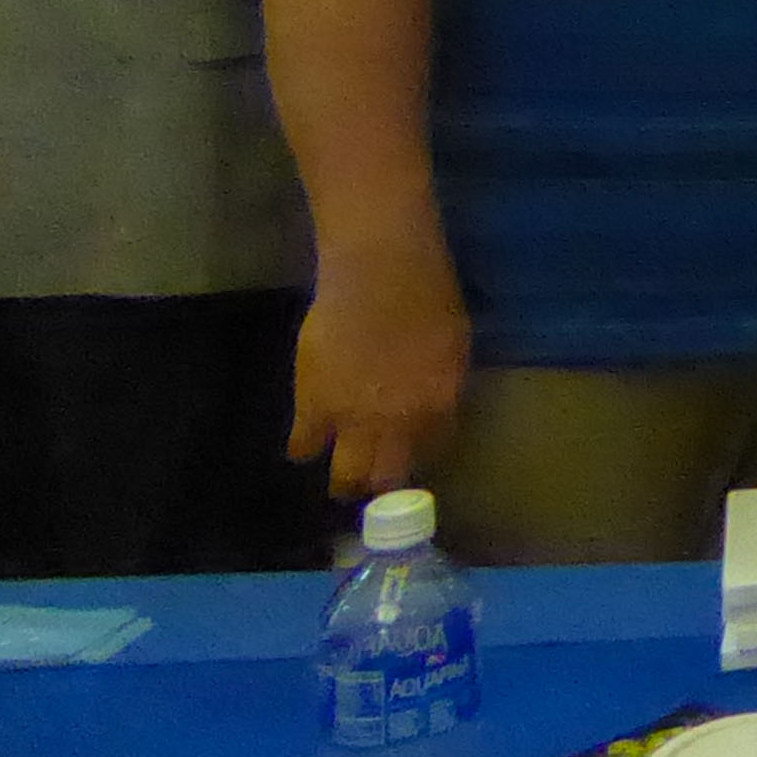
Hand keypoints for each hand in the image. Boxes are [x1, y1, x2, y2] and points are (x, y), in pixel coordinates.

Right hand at [290, 241, 468, 499]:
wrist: (380, 273)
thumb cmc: (427, 292)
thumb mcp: (452, 343)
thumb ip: (441, 380)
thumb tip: (433, 402)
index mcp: (441, 402)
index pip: (435, 446)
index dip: (421, 451)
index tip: (411, 452)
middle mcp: (401, 422)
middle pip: (390, 473)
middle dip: (383, 482)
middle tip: (374, 482)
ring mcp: (354, 419)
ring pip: (346, 474)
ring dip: (344, 480)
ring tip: (341, 483)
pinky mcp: (313, 408)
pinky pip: (304, 446)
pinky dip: (304, 447)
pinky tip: (305, 446)